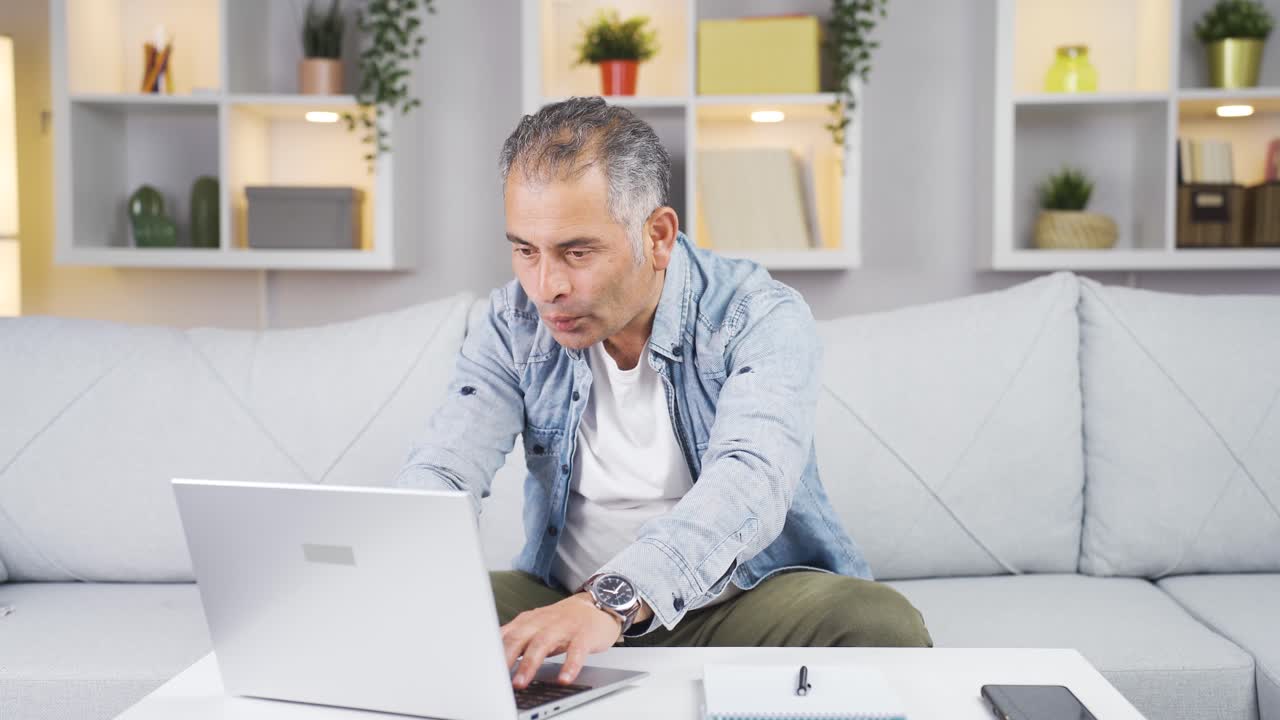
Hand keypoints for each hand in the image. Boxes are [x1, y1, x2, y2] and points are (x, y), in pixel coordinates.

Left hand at [500, 593, 622, 688]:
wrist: (597, 604)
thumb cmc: (563, 620)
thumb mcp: (535, 625)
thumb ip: (514, 637)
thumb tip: (490, 654)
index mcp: (528, 621)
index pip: (505, 636)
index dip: (492, 653)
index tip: (483, 670)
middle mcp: (543, 622)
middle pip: (520, 638)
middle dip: (506, 658)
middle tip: (497, 678)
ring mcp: (564, 627)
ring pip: (543, 643)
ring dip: (530, 664)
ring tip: (521, 682)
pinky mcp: (584, 635)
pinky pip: (576, 651)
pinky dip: (569, 665)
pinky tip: (564, 679)